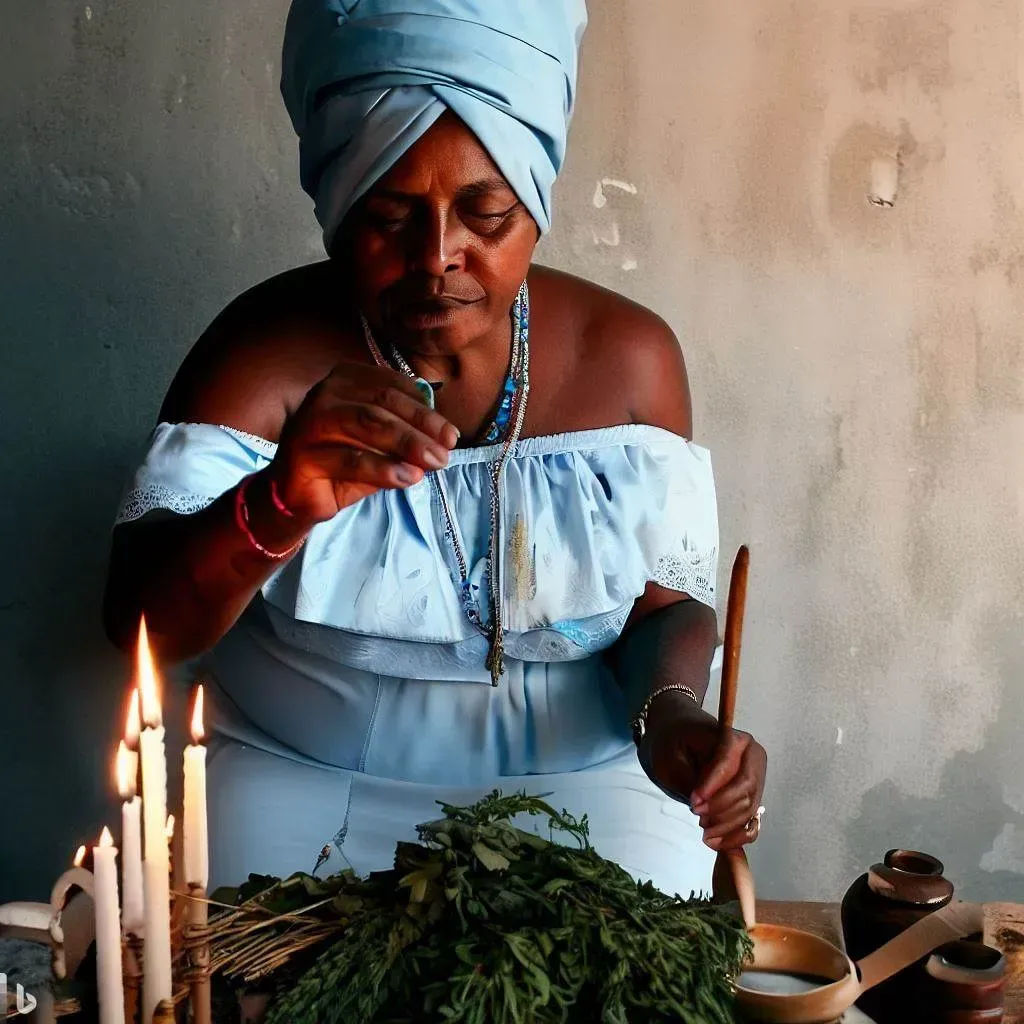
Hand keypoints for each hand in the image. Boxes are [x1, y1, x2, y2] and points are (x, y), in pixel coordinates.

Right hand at [269, 362, 458, 524]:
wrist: (300, 496)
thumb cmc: (345, 463)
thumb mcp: (381, 445)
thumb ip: (407, 434)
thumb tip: (443, 438)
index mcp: (346, 379)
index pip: (393, 388)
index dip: (426, 411)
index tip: (450, 435)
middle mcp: (325, 392)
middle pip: (383, 402)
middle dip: (421, 426)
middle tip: (447, 451)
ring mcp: (310, 421)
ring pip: (367, 423)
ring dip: (407, 443)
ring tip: (434, 463)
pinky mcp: (301, 454)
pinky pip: (350, 458)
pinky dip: (384, 468)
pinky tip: (408, 477)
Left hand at [642, 693, 766, 850]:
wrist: (679, 735)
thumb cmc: (673, 741)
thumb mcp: (670, 754)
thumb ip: (688, 777)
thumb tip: (705, 804)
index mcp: (732, 737)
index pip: (728, 764)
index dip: (712, 787)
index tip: (693, 802)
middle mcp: (751, 756)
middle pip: (745, 788)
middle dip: (721, 808)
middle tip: (697, 815)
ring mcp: (755, 777)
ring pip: (750, 808)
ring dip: (727, 825)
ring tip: (703, 831)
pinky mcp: (752, 796)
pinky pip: (751, 821)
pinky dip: (736, 836)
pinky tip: (717, 843)